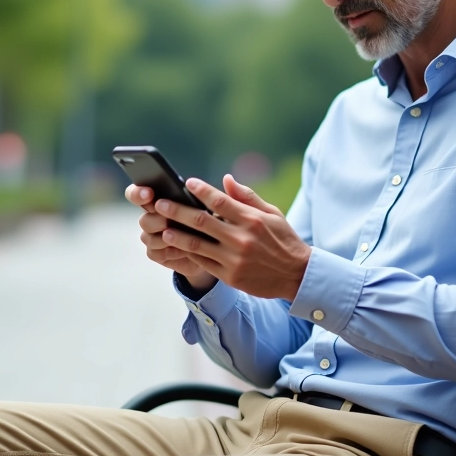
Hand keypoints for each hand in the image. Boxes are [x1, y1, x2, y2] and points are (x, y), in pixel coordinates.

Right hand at [125, 183, 217, 293]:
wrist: (214, 252)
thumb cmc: (215, 222)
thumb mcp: (220, 208)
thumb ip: (222, 194)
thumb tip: (228, 178)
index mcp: (161, 199)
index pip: (139, 192)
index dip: (139, 192)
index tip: (149, 192)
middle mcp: (153, 216)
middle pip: (142, 216)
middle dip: (154, 217)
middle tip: (166, 218)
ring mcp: (154, 236)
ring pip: (147, 235)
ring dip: (161, 236)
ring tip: (175, 234)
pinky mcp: (158, 253)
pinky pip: (155, 252)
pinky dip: (167, 251)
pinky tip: (181, 250)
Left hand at [155, 174, 311, 301]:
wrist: (296, 274)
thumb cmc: (283, 239)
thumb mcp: (272, 213)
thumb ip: (247, 196)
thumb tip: (226, 179)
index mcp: (252, 219)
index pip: (220, 200)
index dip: (201, 190)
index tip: (188, 183)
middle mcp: (241, 238)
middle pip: (201, 221)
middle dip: (177, 211)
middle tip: (159, 204)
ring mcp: (234, 259)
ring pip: (197, 245)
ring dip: (176, 235)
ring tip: (162, 228)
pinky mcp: (230, 276)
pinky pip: (203, 262)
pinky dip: (188, 254)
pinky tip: (177, 246)